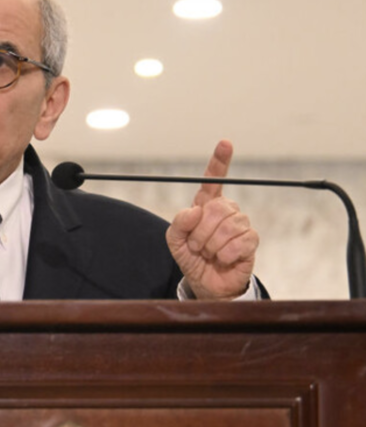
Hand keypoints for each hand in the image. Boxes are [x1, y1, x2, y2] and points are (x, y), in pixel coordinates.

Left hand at [166, 140, 259, 299]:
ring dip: (211, 245)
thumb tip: (195, 210)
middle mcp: (226, 210)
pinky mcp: (251, 240)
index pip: (213, 180)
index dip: (219, 162)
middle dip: (200, 232)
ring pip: (228, 226)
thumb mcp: (175, 241)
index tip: (225, 143)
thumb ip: (179, 223)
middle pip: (216, 209)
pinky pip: (240, 241)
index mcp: (206, 205)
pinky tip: (223, 259)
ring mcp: (240, 224)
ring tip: (209, 254)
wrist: (205, 283)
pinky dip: (225, 254)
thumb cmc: (191, 257)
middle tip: (196, 246)